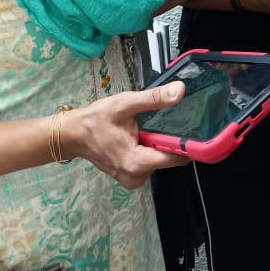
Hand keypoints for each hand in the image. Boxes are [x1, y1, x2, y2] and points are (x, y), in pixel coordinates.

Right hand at [66, 83, 191, 188]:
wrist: (73, 135)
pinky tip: (141, 136)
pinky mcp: (130, 177)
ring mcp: (133, 180)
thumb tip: (180, 91)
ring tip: (148, 127)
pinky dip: (150, 150)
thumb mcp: (125, 104)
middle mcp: (136, 177)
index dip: (186, 143)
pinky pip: (150, 163)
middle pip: (169, 159)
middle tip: (166, 120)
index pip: (174, 158)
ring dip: (158, 144)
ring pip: (160, 161)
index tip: (196, 128)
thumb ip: (153, 99)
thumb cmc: (96, 119)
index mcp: (136, 162)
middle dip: (170, 140)